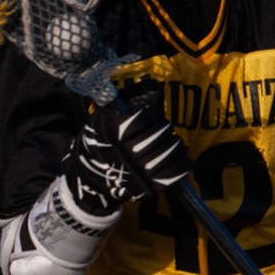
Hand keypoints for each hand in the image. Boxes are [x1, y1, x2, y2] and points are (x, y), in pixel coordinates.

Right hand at [63, 90, 191, 216]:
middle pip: (160, 133)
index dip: (154, 114)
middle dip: (164, 128)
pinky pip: (175, 173)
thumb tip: (154, 87)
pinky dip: (183, 162)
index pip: (144, 118)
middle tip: (162, 128)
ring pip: (170, 151)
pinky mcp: (149, 188)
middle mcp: (126, 154)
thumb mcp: (102, 120)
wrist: (90, 179)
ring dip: (175, 143)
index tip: (154, 114)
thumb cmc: (100, 144)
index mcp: (114, 135)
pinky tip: (182, 155)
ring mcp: (139, 173)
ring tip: (171, 141)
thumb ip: (125, 102)